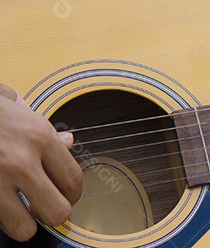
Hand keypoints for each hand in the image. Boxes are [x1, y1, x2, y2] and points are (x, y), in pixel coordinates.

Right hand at [0, 84, 81, 240]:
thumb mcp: (13, 105)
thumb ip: (43, 128)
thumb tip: (66, 142)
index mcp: (38, 136)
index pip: (73, 179)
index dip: (72, 193)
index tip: (66, 194)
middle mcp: (21, 160)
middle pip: (57, 210)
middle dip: (52, 213)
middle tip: (44, 206)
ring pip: (24, 227)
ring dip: (23, 223)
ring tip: (19, 211)